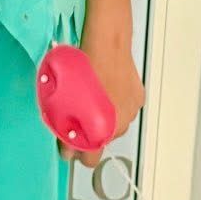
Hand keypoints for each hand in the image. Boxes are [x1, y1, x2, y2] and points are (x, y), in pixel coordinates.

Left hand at [71, 21, 144, 168]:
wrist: (106, 41)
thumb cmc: (83, 67)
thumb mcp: (62, 99)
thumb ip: (64, 128)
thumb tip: (66, 147)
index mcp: (102, 128)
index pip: (91, 158)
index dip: (76, 152)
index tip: (68, 145)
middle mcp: (121, 124)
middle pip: (103, 140)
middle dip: (90, 132)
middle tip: (77, 114)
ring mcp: (132, 110)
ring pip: (115, 124)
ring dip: (105, 117)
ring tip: (92, 98)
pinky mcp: (138, 97)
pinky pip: (124, 108)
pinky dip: (115, 104)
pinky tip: (105, 89)